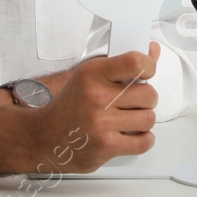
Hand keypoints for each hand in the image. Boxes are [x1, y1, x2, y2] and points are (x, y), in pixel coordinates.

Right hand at [32, 43, 159, 171]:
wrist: (43, 136)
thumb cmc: (71, 105)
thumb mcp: (90, 75)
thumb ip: (123, 63)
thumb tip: (154, 50)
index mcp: (93, 74)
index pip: (135, 63)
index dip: (149, 67)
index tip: (147, 73)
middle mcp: (97, 97)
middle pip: (149, 94)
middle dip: (147, 99)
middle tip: (136, 102)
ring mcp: (102, 123)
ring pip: (149, 118)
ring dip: (144, 120)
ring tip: (130, 119)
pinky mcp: (106, 146)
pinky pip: (144, 142)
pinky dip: (144, 139)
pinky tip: (132, 135)